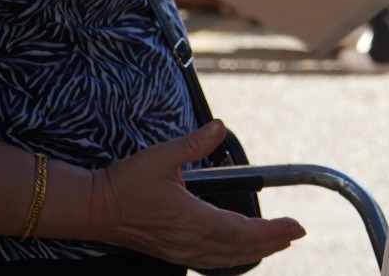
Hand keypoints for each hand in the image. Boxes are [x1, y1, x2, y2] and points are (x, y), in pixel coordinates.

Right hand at [91, 120, 304, 269]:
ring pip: (227, 258)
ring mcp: (180, 250)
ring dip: (255, 252)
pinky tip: (239, 254)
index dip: (272, 230)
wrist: (93, 208)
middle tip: (296, 233)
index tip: (296, 226)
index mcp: (191, 219)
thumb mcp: (160, 156)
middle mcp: (189, 240)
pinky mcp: (172, 252)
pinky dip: (231, 258)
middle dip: (272, 242)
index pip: (242, 230)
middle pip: (240, 248)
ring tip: (277, 244)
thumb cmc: (125, 183)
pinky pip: (210, 261)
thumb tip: (218, 126)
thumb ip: (193, 144)